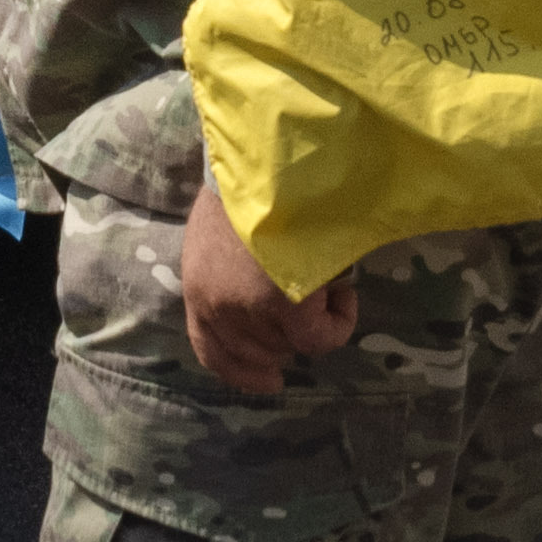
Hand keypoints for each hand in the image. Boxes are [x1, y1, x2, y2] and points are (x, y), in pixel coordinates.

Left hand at [177, 176, 360, 392]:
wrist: (269, 161)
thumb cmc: (250, 182)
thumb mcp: (222, 231)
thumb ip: (230, 272)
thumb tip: (265, 295)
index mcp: (197, 288)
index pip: (212, 351)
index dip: (242, 373)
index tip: (272, 380)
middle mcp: (218, 307)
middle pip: (258, 352)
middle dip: (289, 338)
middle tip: (315, 307)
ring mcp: (251, 310)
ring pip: (293, 344)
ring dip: (315, 320)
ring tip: (328, 279)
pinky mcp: (287, 307)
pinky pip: (321, 338)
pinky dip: (339, 321)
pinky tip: (344, 292)